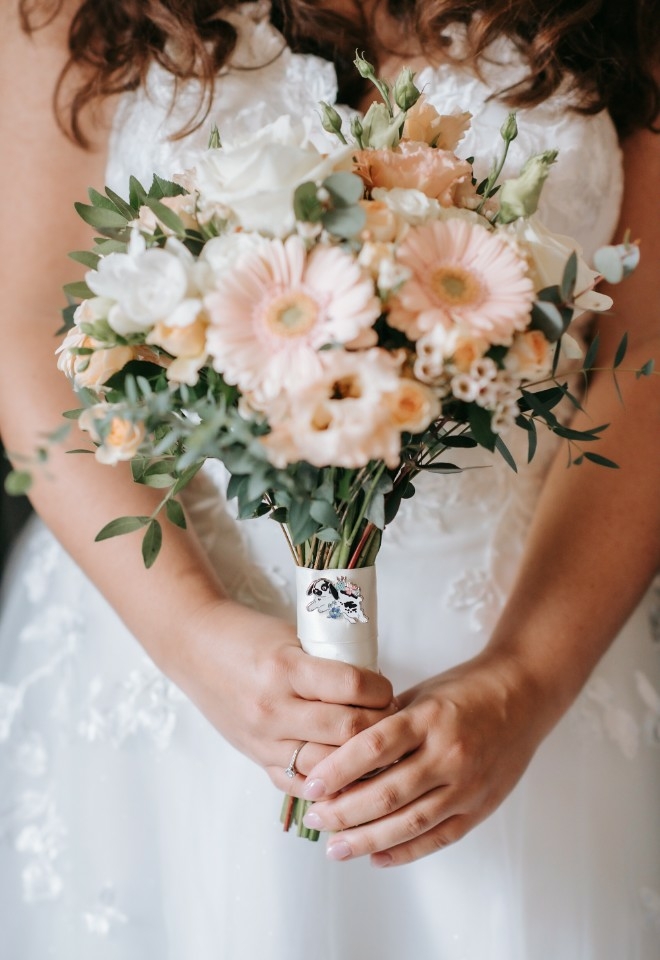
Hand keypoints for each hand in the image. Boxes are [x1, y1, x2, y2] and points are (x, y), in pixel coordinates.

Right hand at [168, 597, 395, 793]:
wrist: (194, 646)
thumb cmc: (248, 635)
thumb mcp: (292, 637)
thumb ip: (328, 664)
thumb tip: (375, 689)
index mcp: (286, 668)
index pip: (352, 686)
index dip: (381, 690)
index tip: (388, 689)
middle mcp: (274, 707)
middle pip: (346, 730)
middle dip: (378, 727)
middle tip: (391, 721)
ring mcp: (263, 738)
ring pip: (327, 765)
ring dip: (357, 761)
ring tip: (374, 750)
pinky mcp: (256, 757)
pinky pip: (298, 783)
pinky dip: (326, 781)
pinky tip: (345, 776)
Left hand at [299, 650, 551, 864]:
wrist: (525, 695)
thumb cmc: (467, 689)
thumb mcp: (422, 694)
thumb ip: (387, 723)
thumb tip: (340, 753)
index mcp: (430, 718)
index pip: (374, 747)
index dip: (338, 769)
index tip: (311, 785)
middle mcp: (449, 754)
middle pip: (387, 792)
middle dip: (344, 812)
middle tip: (315, 818)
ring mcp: (467, 784)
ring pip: (410, 823)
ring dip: (367, 840)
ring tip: (336, 848)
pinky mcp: (480, 807)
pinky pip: (439, 837)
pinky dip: (405, 851)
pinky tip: (377, 857)